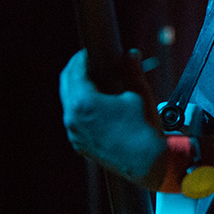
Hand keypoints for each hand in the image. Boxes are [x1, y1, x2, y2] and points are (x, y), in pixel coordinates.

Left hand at [60, 49, 166, 188]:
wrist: (148, 162)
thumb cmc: (144, 129)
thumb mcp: (140, 94)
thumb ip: (131, 71)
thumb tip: (131, 55)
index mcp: (84, 103)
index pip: (76, 70)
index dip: (83, 57)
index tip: (91, 51)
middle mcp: (73, 118)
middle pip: (66, 84)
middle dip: (77, 70)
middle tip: (91, 62)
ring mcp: (74, 133)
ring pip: (69, 103)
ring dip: (78, 89)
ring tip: (97, 82)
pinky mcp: (79, 144)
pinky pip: (75, 119)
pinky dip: (82, 107)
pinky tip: (99, 104)